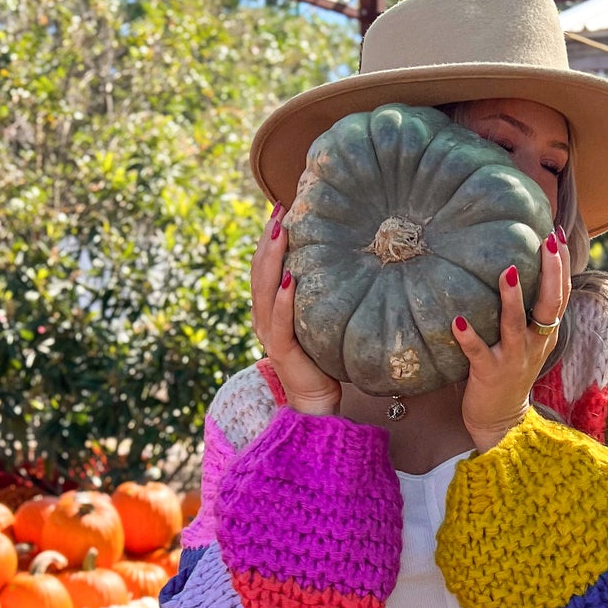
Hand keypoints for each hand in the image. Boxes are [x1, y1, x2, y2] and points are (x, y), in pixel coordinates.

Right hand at [251, 208, 342, 415]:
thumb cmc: (322, 356)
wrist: (316, 399)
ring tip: (280, 231)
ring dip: (271, 258)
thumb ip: (321, 293)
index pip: (265, 265)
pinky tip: (289, 279)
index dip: (269, 237)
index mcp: (270, 306)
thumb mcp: (320, 317)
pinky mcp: (280, 350)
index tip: (281, 208)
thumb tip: (348, 258)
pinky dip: (282, 299)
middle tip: (280, 209)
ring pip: (263, 289)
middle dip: (268, 238)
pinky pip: (279, 321)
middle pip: (259, 270)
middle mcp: (264, 315)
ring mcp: (269, 332)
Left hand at [455, 229, 569, 451]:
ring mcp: (513, 358)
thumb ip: (526, 312)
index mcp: (545, 333)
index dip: (562, 264)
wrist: (501, 421)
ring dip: (512, 298)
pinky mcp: (489, 373)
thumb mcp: (525, 341)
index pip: (561, 293)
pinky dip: (468, 336)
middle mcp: (534, 343)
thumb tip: (513, 269)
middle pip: (550, 304)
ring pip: (516, 325)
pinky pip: (478, 353)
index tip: (558, 234)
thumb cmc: (509, 372)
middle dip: (552, 271)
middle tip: (548, 241)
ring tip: (508, 271)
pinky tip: (456, 320)